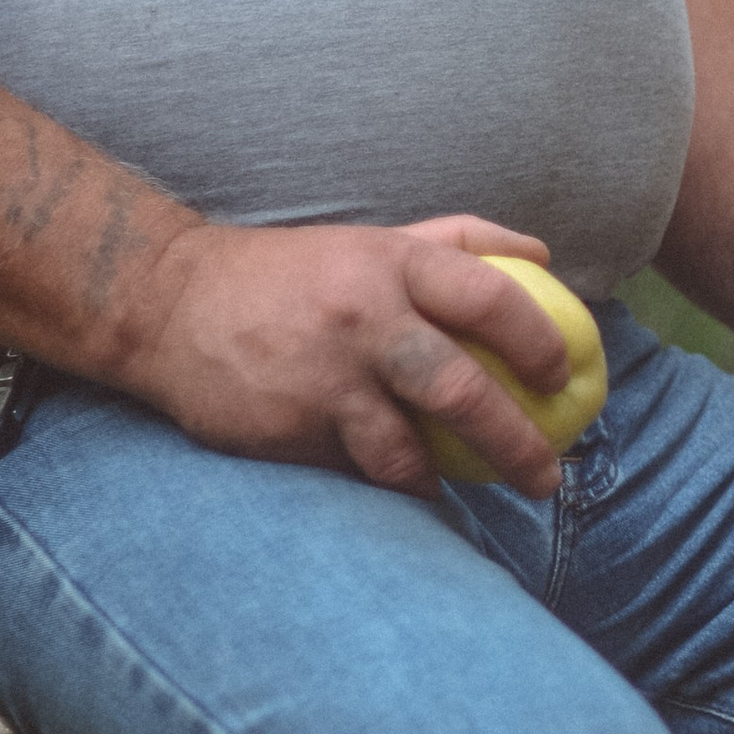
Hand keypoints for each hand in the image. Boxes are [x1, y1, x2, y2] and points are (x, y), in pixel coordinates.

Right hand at [115, 215, 572, 494]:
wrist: (168, 302)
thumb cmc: (293, 274)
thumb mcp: (373, 239)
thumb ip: (458, 240)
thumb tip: (545, 256)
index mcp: (392, 264)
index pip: (491, 298)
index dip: (540, 341)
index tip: (565, 377)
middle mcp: (362, 318)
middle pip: (461, 390)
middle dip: (518, 443)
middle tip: (548, 476)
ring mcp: (323, 380)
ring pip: (407, 452)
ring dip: (449, 483)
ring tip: (473, 494)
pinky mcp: (289, 430)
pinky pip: (357, 473)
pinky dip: (390, 488)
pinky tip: (410, 494)